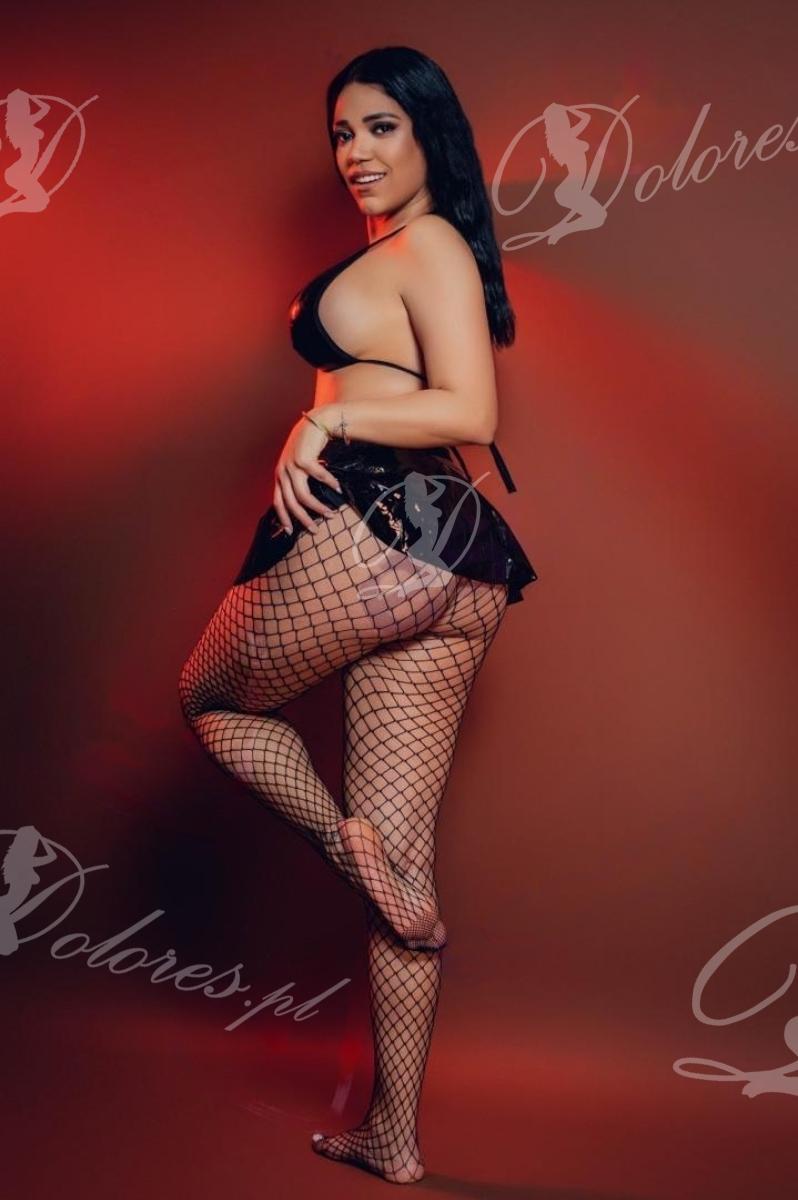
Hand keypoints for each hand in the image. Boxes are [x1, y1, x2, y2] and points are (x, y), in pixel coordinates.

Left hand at [273, 410, 343, 533]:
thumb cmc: (310, 444)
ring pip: (303, 495)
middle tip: (315, 530)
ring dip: (318, 507)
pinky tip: (338, 488)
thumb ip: (297, 479)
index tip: (290, 532)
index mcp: (280, 475)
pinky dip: (329, 484)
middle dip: (303, 519)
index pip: (277, 501)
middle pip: (291, 503)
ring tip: (330, 514)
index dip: (283, 517)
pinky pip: (318, 477)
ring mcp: (292, 465)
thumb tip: (305, 501)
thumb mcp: (298, 464)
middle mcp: (282, 471)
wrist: (316, 422)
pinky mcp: (304, 458)